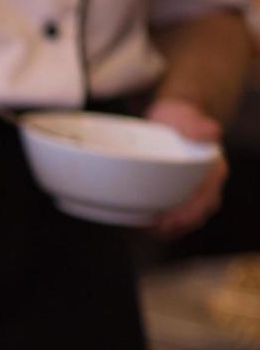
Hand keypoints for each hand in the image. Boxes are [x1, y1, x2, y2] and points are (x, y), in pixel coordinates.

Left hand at [146, 98, 226, 236]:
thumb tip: (212, 132)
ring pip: (182, 222)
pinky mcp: (175, 199)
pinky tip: (138, 226)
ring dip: (164, 231)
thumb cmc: (177, 120)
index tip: (168, 221)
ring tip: (141, 231)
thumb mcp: (184, 118)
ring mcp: (190, 195)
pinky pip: (169, 220)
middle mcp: (205, 187)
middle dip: (174, 227)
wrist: (169, 121)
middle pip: (194, 217)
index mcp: (213, 171)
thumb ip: (197, 125)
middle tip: (151, 229)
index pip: (206, 200)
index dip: (188, 214)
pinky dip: (155, 227)